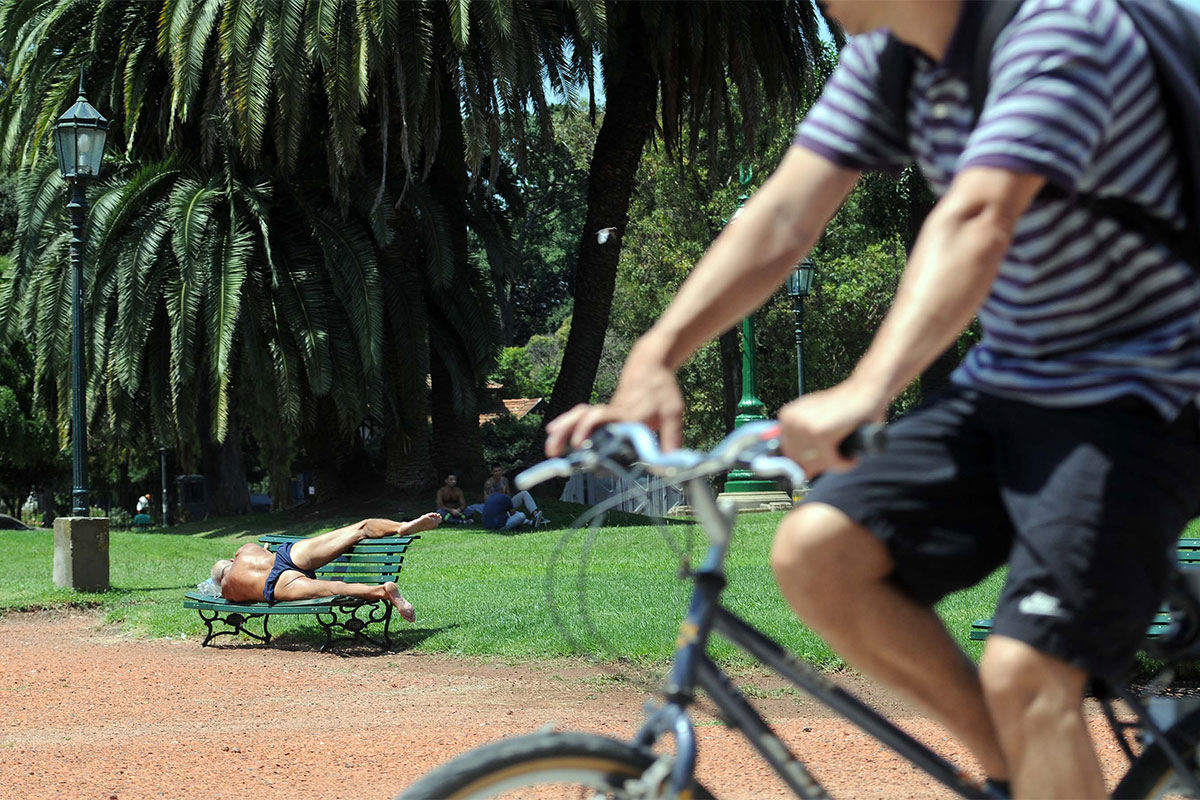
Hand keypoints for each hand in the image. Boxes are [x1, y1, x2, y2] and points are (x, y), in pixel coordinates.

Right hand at [545, 349, 684, 455]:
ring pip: (579, 417)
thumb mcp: (673, 412)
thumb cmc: (661, 387)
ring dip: (563, 431)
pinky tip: (557, 435)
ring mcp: (607, 411)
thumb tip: (670, 461)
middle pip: (586, 420)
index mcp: (630, 414)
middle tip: (555, 451)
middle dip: (569, 434)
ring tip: (550, 449)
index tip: (583, 447)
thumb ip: (672, 437)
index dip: (592, 432)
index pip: (607, 423)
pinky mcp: (604, 412)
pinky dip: (567, 425)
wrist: (650, 364)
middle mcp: (614, 413)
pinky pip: (581, 416)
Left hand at [778, 381, 885, 476]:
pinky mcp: (821, 434)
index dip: (805, 461)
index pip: (787, 452)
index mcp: (787, 417)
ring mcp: (804, 427)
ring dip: (833, 464)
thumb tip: (802, 471)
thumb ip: (805, 438)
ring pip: (814, 463)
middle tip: (837, 458)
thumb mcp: (817, 418)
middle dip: (820, 464)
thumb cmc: (845, 406)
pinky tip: (851, 458)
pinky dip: (844, 464)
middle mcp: (791, 421)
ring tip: (847, 457)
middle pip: (799, 461)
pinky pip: (830, 462)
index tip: (819, 462)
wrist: (865, 390)